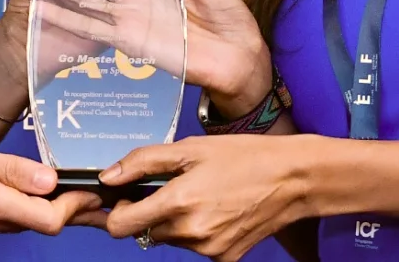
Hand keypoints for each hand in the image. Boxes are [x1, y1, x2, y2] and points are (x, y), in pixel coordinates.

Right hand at [0, 126, 99, 237]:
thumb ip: (12, 170)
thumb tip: (51, 181)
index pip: (47, 220)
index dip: (74, 207)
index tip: (93, 189)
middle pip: (38, 222)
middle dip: (69, 208)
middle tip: (94, 192)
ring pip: (20, 218)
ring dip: (46, 206)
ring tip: (68, 185)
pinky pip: (2, 214)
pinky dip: (22, 203)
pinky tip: (27, 187)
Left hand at [99, 136, 311, 260]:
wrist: (291, 179)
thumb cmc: (241, 156)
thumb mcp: (190, 148)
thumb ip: (143, 161)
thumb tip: (108, 176)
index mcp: (178, 202)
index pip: (120, 226)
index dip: (116, 211)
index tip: (126, 196)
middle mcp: (191, 233)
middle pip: (144, 232)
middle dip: (147, 213)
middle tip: (168, 187)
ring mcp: (208, 251)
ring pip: (169, 240)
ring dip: (172, 221)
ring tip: (198, 193)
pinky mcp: (224, 260)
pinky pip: (194, 248)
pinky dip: (195, 231)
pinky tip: (214, 209)